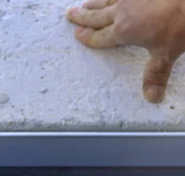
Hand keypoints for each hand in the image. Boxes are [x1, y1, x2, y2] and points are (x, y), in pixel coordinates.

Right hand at [67, 0, 184, 102]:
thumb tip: (152, 97)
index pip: (100, 37)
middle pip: (97, 16)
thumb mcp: (167, 53)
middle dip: (82, 17)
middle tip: (70, 15)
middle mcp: (122, 11)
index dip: (88, 37)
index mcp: (123, 31)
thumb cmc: (179, 24)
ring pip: (106, 0)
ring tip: (85, 3)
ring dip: (94, 3)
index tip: (77, 34)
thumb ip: (156, 74)